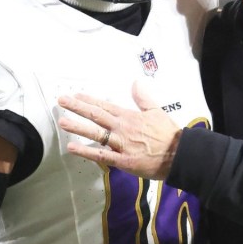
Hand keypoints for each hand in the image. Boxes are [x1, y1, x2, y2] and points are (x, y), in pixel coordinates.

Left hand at [58, 82, 179, 179]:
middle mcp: (122, 128)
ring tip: (62, 122)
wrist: (180, 154)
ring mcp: (121, 144)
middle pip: (97, 115)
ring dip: (78, 127)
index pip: (105, 106)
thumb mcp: (157, 111)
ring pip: (96, 134)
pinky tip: (72, 148)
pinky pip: (102, 156)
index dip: (89, 100)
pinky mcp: (123, 161)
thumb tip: (135, 83)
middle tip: (62, 100)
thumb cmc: (169, 134)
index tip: (76, 95)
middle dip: (78, 107)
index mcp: (130, 116)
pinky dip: (87, 152)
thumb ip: (143, 98)